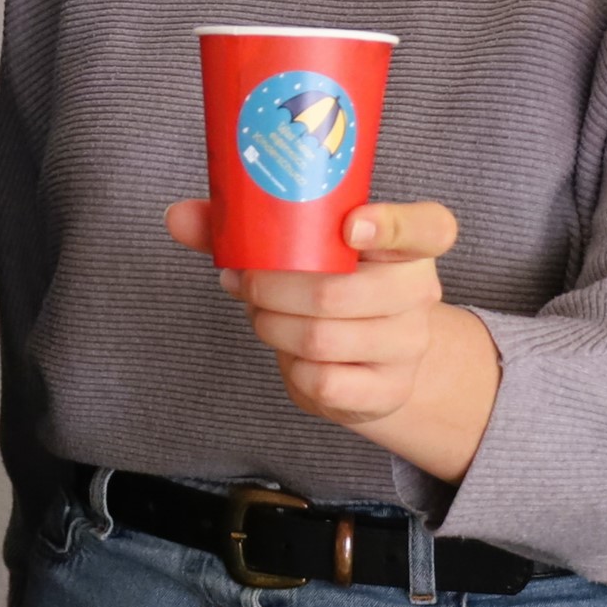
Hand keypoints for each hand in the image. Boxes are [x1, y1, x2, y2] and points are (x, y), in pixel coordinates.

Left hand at [167, 196, 499, 479]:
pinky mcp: (387, 390)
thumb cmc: (333, 285)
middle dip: (273, 288)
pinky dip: (291, 366)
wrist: (372, 360)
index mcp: (409, 244)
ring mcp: (408, 345)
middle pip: (341, 292)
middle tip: (246, 282)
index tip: (350, 225)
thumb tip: (177, 216)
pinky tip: (291, 352)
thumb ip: (247, 225)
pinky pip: (323, 381)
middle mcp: (419, 292)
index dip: (393, 224)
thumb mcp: (305, 250)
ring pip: (322, 337)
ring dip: (273, 325)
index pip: (428, 227)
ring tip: (262, 315)